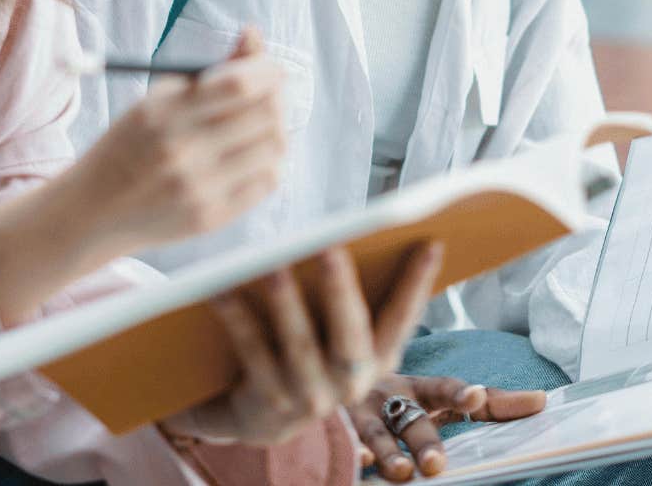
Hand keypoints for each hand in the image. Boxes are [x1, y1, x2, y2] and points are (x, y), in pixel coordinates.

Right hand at [73, 29, 286, 255]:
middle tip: (272, 94)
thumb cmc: (132, 144)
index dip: (267, 70)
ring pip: (273, 148)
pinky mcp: (210, 217)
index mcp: (163, 113)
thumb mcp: (156, 99)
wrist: (93, 209)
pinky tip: (253, 155)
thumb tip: (253, 34)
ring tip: (260, 125)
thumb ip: (211, 71)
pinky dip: (269, 162)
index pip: (238, 84)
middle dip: (276, 97)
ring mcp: (197, 188)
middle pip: (264, 115)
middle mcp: (180, 151)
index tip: (272, 67)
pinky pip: (266, 182)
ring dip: (275, 129)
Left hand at [161, 242, 444, 447]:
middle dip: (341, 291)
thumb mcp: (338, 335)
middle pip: (349, 338)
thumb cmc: (305, 353)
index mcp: (376, 363)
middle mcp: (349, 386)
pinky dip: (237, 318)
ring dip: (287, 305)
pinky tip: (221, 289)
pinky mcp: (266, 402)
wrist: (257, 418)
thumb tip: (369, 234)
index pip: (402, 321)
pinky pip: (251, 353)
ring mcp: (307, 398)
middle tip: (331, 248)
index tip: (430, 242)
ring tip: (273, 266)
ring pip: (297, 347)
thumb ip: (352, 297)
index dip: (418, 284)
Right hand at [349, 374, 545, 480]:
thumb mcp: (440, 398)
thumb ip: (491, 403)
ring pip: (373, 432)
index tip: (474, 397)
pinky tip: (356, 463)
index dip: (458, 393)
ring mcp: (357, 412)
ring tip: (402, 474)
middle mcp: (386, 395)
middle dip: (423, 440)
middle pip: (408, 417)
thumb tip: (541, 401)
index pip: (441, 388)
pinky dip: (349, 452)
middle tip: (437, 464)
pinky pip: (341, 441)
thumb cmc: (401, 399)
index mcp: (417, 386)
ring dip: (386, 452)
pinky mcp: (334, 428)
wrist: (333, 381)